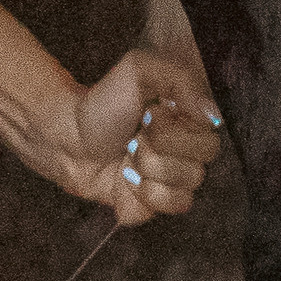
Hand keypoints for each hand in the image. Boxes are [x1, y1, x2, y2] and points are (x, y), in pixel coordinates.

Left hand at [60, 46, 222, 225]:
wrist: (67, 137)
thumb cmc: (103, 103)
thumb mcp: (138, 71)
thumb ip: (180, 80)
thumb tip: (212, 115)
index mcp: (189, 121)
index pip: (210, 139)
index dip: (175, 131)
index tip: (149, 115)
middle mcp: (187, 152)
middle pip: (198, 168)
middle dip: (157, 150)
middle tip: (133, 137)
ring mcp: (172, 180)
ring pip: (184, 191)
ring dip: (147, 171)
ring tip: (127, 157)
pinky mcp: (155, 204)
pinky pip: (168, 209)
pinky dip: (141, 195)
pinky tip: (125, 180)